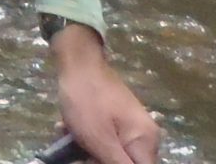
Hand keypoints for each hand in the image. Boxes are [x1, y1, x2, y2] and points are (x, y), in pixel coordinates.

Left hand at [51, 23, 160, 163]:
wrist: (77, 62)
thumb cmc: (87, 101)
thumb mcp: (101, 141)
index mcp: (146, 141)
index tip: (95, 160)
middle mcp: (145, 135)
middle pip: (126, 163)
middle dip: (100, 160)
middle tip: (80, 153)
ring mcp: (131, 125)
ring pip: (113, 154)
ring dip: (90, 153)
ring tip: (70, 139)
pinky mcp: (116, 119)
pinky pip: (106, 140)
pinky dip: (88, 140)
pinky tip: (69, 131)